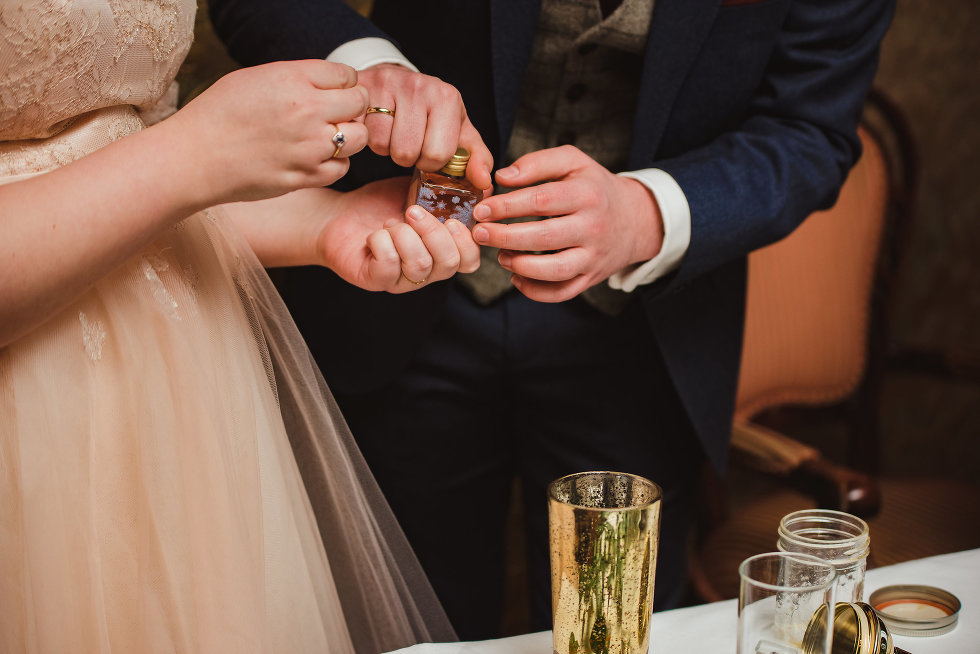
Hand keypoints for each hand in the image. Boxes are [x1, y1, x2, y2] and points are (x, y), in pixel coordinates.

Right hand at [169, 60, 369, 204]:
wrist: (196, 157)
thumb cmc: (220, 113)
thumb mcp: (257, 78)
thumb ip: (298, 78)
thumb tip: (331, 84)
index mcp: (294, 79)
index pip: (347, 75)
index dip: (343, 83)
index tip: (333, 91)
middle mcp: (308, 111)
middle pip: (360, 103)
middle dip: (352, 106)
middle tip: (336, 113)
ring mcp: (310, 146)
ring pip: (359, 137)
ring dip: (349, 136)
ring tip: (326, 136)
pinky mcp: (306, 176)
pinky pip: (342, 168)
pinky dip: (335, 163)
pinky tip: (316, 158)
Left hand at [310, 178, 479, 291]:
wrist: (339, 214)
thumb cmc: (381, 203)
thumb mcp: (419, 189)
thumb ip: (448, 185)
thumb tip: (481, 180)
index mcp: (441, 251)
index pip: (470, 261)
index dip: (467, 243)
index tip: (452, 219)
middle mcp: (426, 271)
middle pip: (448, 264)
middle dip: (433, 232)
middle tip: (412, 211)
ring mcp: (402, 280)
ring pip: (420, 265)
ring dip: (404, 235)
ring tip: (389, 223)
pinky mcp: (377, 280)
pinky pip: (390, 265)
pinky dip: (382, 241)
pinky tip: (376, 234)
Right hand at [356, 64, 492, 190]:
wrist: (396, 81)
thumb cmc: (430, 114)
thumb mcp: (458, 132)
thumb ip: (476, 159)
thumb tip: (484, 182)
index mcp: (448, 98)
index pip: (437, 154)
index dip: (430, 163)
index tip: (428, 150)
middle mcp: (420, 86)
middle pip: (408, 153)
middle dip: (407, 158)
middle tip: (409, 143)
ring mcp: (390, 83)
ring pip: (383, 145)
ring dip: (387, 149)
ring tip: (393, 133)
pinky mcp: (364, 87)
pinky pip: (363, 134)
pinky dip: (368, 139)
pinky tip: (377, 126)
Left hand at [470, 145, 663, 301]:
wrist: (634, 219)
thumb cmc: (593, 187)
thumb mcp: (573, 162)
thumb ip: (537, 163)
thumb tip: (502, 177)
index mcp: (586, 194)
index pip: (542, 200)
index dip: (507, 206)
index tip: (482, 209)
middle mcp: (592, 227)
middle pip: (545, 236)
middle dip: (506, 236)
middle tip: (480, 233)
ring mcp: (593, 256)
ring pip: (555, 270)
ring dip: (521, 266)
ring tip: (501, 256)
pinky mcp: (591, 278)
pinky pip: (562, 292)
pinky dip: (535, 291)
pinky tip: (516, 277)